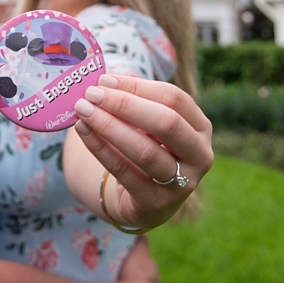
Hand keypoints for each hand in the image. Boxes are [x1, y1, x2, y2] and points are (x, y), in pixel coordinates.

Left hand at [74, 74, 213, 230]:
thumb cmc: (149, 149)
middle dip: (125, 105)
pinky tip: (82, 131)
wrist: (148, 202)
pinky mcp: (155, 203)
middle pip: (166, 123)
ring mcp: (181, 183)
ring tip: (82, 110)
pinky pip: (124, 172)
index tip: (104, 79)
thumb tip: (105, 80)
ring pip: (145, 150)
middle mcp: (199, 155)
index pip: (174, 99)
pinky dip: (100, 148)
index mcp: (200, 128)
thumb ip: (134, 102)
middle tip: (91, 93)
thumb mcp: (149, 125)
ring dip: (109, 126)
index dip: (138, 87)